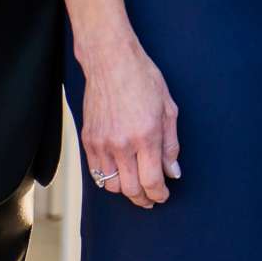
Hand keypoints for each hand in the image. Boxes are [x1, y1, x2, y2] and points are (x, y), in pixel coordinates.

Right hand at [78, 39, 181, 208]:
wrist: (111, 61)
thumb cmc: (144, 79)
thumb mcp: (169, 108)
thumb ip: (171, 144)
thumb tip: (173, 172)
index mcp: (146, 136)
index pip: (152, 181)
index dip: (159, 194)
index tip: (163, 196)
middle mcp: (122, 144)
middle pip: (130, 189)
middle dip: (143, 199)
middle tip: (152, 199)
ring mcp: (102, 143)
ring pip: (110, 185)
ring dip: (125, 190)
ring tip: (136, 186)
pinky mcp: (87, 140)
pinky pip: (96, 171)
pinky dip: (108, 178)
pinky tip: (120, 173)